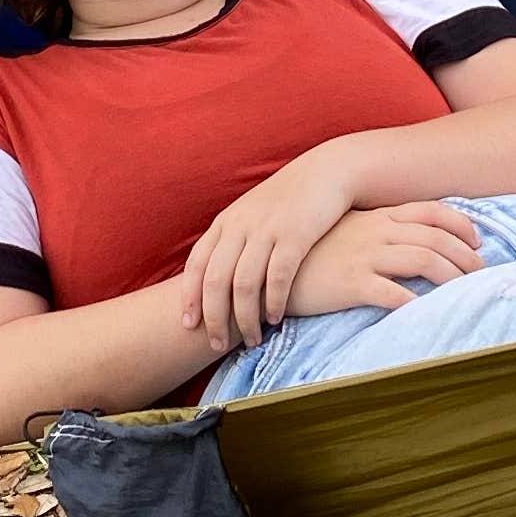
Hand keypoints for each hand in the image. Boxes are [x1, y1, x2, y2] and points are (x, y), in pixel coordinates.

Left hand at [179, 146, 362, 348]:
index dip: (190, 297)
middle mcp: (241, 225)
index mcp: (226, 222)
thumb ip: (233, 242)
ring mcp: (268, 229)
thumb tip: (216, 283)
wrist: (327, 172)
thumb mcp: (252, 214)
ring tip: (251, 340)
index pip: (197, 264)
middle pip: (216, 280)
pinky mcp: (296, 234)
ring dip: (245, 318)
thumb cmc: (289, 201)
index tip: (188, 325)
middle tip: (218, 345)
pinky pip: (278, 277)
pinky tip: (275, 319)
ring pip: (245, 284)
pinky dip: (273, 302)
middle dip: (215, 318)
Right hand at [289, 200, 482, 317]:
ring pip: (422, 260)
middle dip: (465, 255)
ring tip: (467, 292)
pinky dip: (415, 302)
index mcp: (376, 217)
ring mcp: (363, 255)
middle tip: (484, 273)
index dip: (460, 224)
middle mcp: (375, 232)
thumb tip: (411, 244)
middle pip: (434, 237)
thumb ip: (377, 233)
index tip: (478, 241)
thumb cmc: (311, 254)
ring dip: (451, 276)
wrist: (270, 268)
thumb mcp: (347, 233)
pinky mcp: (351, 283)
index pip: (429, 210)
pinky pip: (392, 292)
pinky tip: (429, 311)